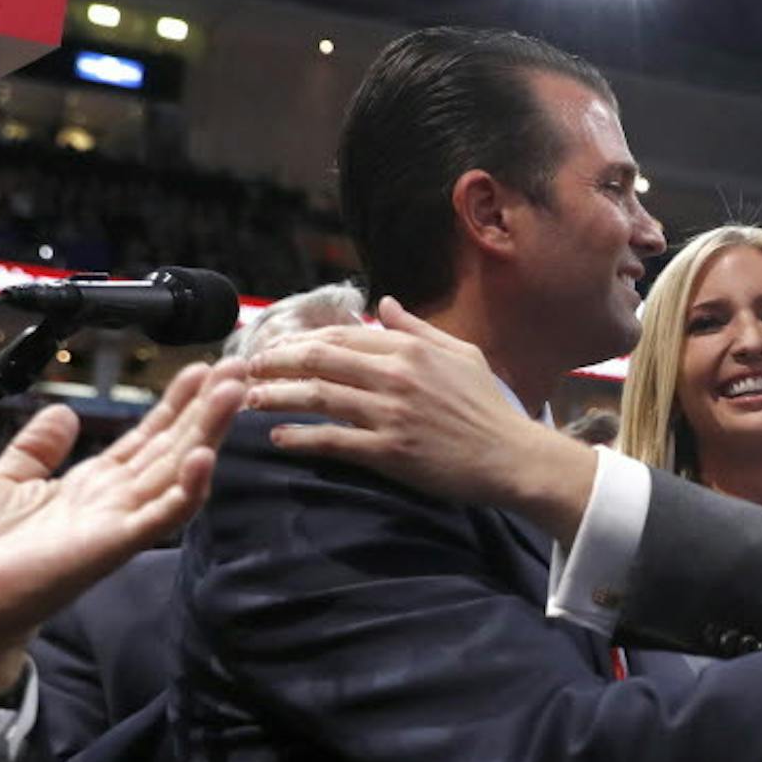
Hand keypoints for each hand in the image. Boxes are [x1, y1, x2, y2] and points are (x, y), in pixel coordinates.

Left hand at [0, 361, 243, 696]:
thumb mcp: (5, 480)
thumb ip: (38, 448)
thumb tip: (64, 412)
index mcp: (92, 487)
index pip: (146, 438)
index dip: (175, 404)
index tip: (202, 371)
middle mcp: (116, 502)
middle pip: (172, 447)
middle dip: (206, 408)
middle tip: (239, 370)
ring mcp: (121, 523)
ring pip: (177, 471)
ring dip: (209, 432)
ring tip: (233, 394)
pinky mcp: (115, 545)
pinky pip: (163, 515)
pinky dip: (189, 488)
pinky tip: (206, 457)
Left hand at [245, 296, 598, 542]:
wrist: (514, 458)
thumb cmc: (491, 408)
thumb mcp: (462, 355)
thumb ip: (418, 329)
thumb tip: (384, 303)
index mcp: (411, 349)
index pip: (339, 337)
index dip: (298, 340)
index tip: (274, 347)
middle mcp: (397, 376)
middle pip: (317, 361)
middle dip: (274, 362)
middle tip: (248, 369)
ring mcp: (392, 414)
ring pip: (317, 397)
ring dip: (275, 397)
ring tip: (248, 400)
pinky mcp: (391, 451)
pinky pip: (333, 440)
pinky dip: (300, 437)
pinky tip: (278, 437)